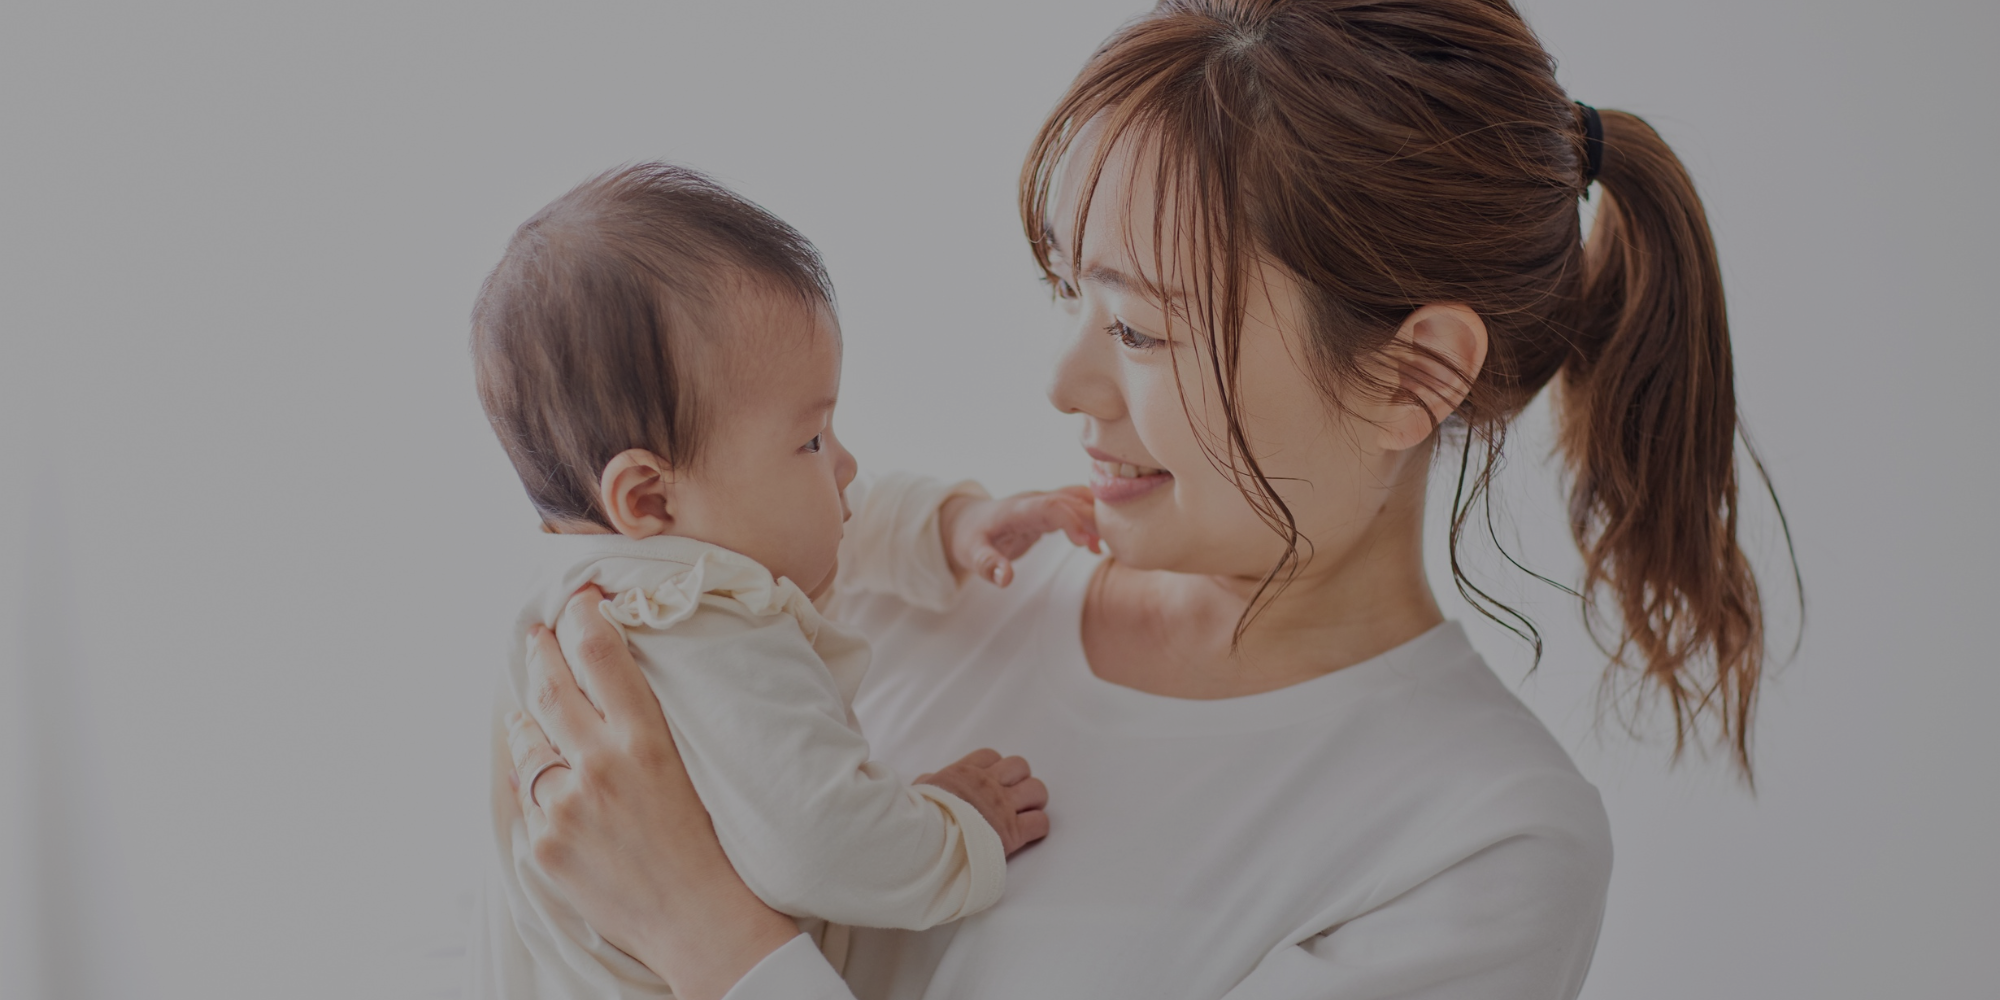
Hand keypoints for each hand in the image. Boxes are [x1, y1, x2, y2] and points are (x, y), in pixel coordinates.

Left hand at [500, 586, 797, 999]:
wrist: (699, 920)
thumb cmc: (710, 842)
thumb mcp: (689, 764)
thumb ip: (645, 724)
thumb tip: (609, 686)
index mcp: (646, 739)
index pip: (601, 653)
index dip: (584, 616)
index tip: (579, 602)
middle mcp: (600, 764)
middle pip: (551, 685)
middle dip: (542, 651)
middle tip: (539, 634)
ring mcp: (566, 805)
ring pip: (527, 738)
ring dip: (528, 715)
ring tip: (530, 705)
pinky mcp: (546, 843)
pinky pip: (529, 795)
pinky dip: (537, 781)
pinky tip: (546, 776)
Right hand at [916, 749, 1050, 855]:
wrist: (928, 844)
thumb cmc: (919, 820)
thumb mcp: (919, 793)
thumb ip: (930, 783)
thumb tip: (930, 780)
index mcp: (963, 773)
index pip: (990, 755)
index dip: (993, 767)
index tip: (990, 780)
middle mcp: (987, 785)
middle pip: (1020, 766)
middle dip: (1019, 779)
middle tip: (1011, 795)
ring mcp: (1003, 807)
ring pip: (1036, 790)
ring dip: (1033, 800)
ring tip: (1024, 811)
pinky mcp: (1013, 832)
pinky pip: (1040, 822)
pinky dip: (1037, 826)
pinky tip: (1028, 832)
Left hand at [941, 486, 1099, 587]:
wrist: (965, 521)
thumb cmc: (968, 537)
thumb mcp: (970, 554)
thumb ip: (987, 565)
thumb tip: (1006, 579)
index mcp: (1016, 510)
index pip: (1050, 506)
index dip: (1072, 520)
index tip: (1087, 543)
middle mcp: (1033, 501)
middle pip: (1071, 500)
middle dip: (1093, 520)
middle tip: (1111, 546)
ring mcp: (1042, 503)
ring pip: (1077, 499)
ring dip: (1096, 517)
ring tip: (1109, 546)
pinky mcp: (1048, 510)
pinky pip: (1075, 508)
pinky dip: (1091, 520)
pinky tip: (1096, 547)